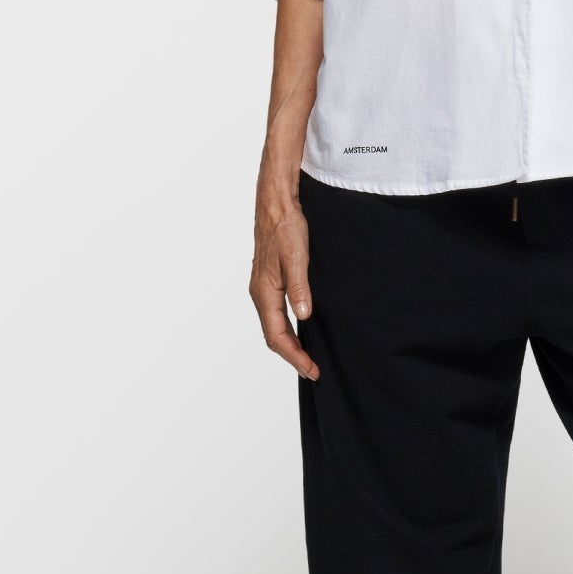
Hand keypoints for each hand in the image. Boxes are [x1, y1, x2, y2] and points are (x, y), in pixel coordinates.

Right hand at [251, 180, 318, 380]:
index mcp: (264, 292)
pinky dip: (286, 329)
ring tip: (307, 356)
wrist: (275, 204)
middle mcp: (259, 293)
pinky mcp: (269, 281)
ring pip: (273, 326)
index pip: (277, 336)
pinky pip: (275, 314)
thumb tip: (304, 316)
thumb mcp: (296, 257)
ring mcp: (263, 287)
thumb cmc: (285, 227)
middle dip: (292, 356)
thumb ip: (300, 288)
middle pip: (273, 336)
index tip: (311, 369)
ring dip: (289, 344)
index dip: (295, 357)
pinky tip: (300, 329)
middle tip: (313, 370)